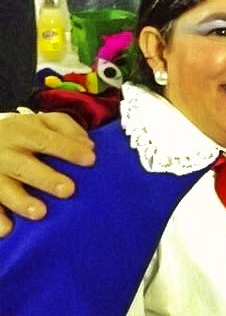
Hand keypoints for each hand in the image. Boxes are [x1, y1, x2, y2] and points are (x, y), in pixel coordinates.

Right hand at [0, 113, 94, 236]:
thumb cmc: (23, 133)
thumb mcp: (43, 122)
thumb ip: (66, 129)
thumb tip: (89, 146)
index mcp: (23, 133)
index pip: (47, 141)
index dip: (68, 150)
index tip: (90, 160)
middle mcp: (5, 153)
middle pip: (25, 167)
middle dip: (46, 179)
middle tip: (68, 191)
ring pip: (3, 188)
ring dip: (21, 201)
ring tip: (40, 213)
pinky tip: (7, 230)